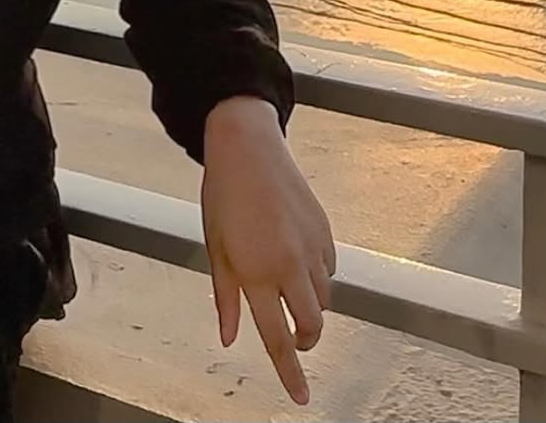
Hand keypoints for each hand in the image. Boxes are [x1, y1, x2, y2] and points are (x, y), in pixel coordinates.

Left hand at [200, 96, 335, 406]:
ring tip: (287, 284)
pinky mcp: (324, 230)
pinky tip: (299, 259)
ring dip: (310, 305)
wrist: (247, 147)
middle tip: (293, 336)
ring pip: (324, 298)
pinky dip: (319, 275)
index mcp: (256, 273)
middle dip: (305, 340)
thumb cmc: (223, 196)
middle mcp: (288, 265)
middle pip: (312, 325)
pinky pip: (330, 268)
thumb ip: (226, 298)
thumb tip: (229, 337)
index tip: (302, 397)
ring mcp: (310, 247)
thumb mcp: (215, 249)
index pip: (277, 339)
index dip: (290, 373)